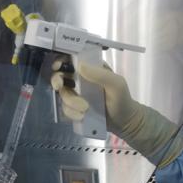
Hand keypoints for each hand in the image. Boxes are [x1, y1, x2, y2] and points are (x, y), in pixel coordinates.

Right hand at [51, 58, 182, 167]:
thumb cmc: (122, 100)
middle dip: (58, 81)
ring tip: (85, 109)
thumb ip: (100, 74)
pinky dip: (71, 113)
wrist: (124, 123)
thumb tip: (80, 65)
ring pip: (62, 94)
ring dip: (70, 102)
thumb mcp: (116, 84)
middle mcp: (81, 80)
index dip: (61, 60)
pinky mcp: (74, 108)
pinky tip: (82, 116)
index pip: (72, 58)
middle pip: (60, 75)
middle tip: (60, 87)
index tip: (58, 66)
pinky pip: (65, 109)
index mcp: (91, 68)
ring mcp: (76, 94)